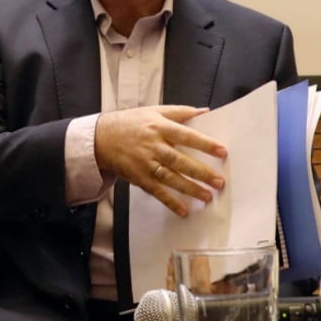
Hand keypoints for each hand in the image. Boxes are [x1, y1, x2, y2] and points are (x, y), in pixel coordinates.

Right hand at [94, 105, 227, 216]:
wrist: (99, 138)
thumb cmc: (128, 123)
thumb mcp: (153, 111)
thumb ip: (180, 112)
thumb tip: (205, 111)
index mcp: (159, 127)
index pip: (186, 136)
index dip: (204, 144)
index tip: (222, 151)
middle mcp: (153, 146)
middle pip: (180, 161)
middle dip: (201, 172)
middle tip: (219, 181)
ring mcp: (145, 163)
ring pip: (170, 178)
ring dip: (189, 188)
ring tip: (207, 196)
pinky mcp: (138, 177)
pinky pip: (156, 191)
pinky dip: (169, 201)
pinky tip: (183, 210)